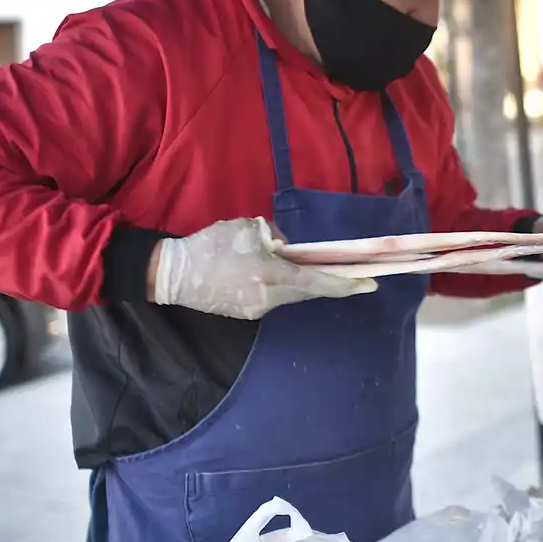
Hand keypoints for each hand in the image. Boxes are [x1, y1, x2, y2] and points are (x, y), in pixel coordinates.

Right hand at [149, 217, 377, 319]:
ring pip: (293, 296)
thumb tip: (288, 248)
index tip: (369, 285)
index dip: (345, 284)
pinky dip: (284, 288)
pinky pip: (275, 300)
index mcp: (271, 274)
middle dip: (330, 284)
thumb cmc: (211, 245)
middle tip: (353, 278)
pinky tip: (281, 278)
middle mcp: (269, 297)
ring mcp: (258, 309)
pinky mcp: (247, 314)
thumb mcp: (248, 228)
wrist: (173, 274)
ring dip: (305, 285)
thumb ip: (275, 236)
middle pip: (310, 292)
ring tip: (314, 272)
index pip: (318, 281)